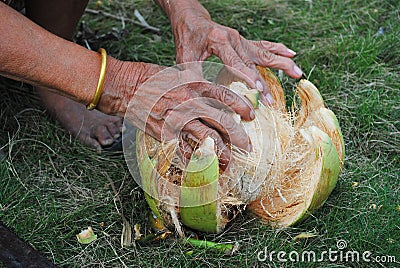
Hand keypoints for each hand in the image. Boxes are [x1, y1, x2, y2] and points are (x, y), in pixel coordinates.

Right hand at [101, 60, 253, 168]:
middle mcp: (189, 103)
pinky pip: (183, 151)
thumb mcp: (178, 75)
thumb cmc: (150, 77)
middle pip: (221, 122)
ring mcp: (178, 119)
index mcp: (194, 85)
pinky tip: (203, 168)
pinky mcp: (165, 133)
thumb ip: (196, 85)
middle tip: (247, 147)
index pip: (224, 95)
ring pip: (206, 139)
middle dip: (237, 136)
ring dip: (220, 153)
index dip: (240, 106)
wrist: (125, 86)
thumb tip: (214, 95)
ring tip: (230, 162)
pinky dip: (194, 161)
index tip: (251, 115)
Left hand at [170, 8, 302, 103]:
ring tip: (298, 73)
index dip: (248, 76)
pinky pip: (263, 46)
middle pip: (253, 61)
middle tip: (271, 100)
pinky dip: (278, 50)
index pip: (236, 62)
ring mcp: (241, 40)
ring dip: (282, 63)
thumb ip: (191, 75)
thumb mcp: (184, 57)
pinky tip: (291, 53)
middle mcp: (234, 38)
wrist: (191, 20)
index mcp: (219, 41)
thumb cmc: (186, 39)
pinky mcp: (243, 42)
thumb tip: (195, 95)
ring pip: (264, 52)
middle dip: (263, 83)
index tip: (259, 90)